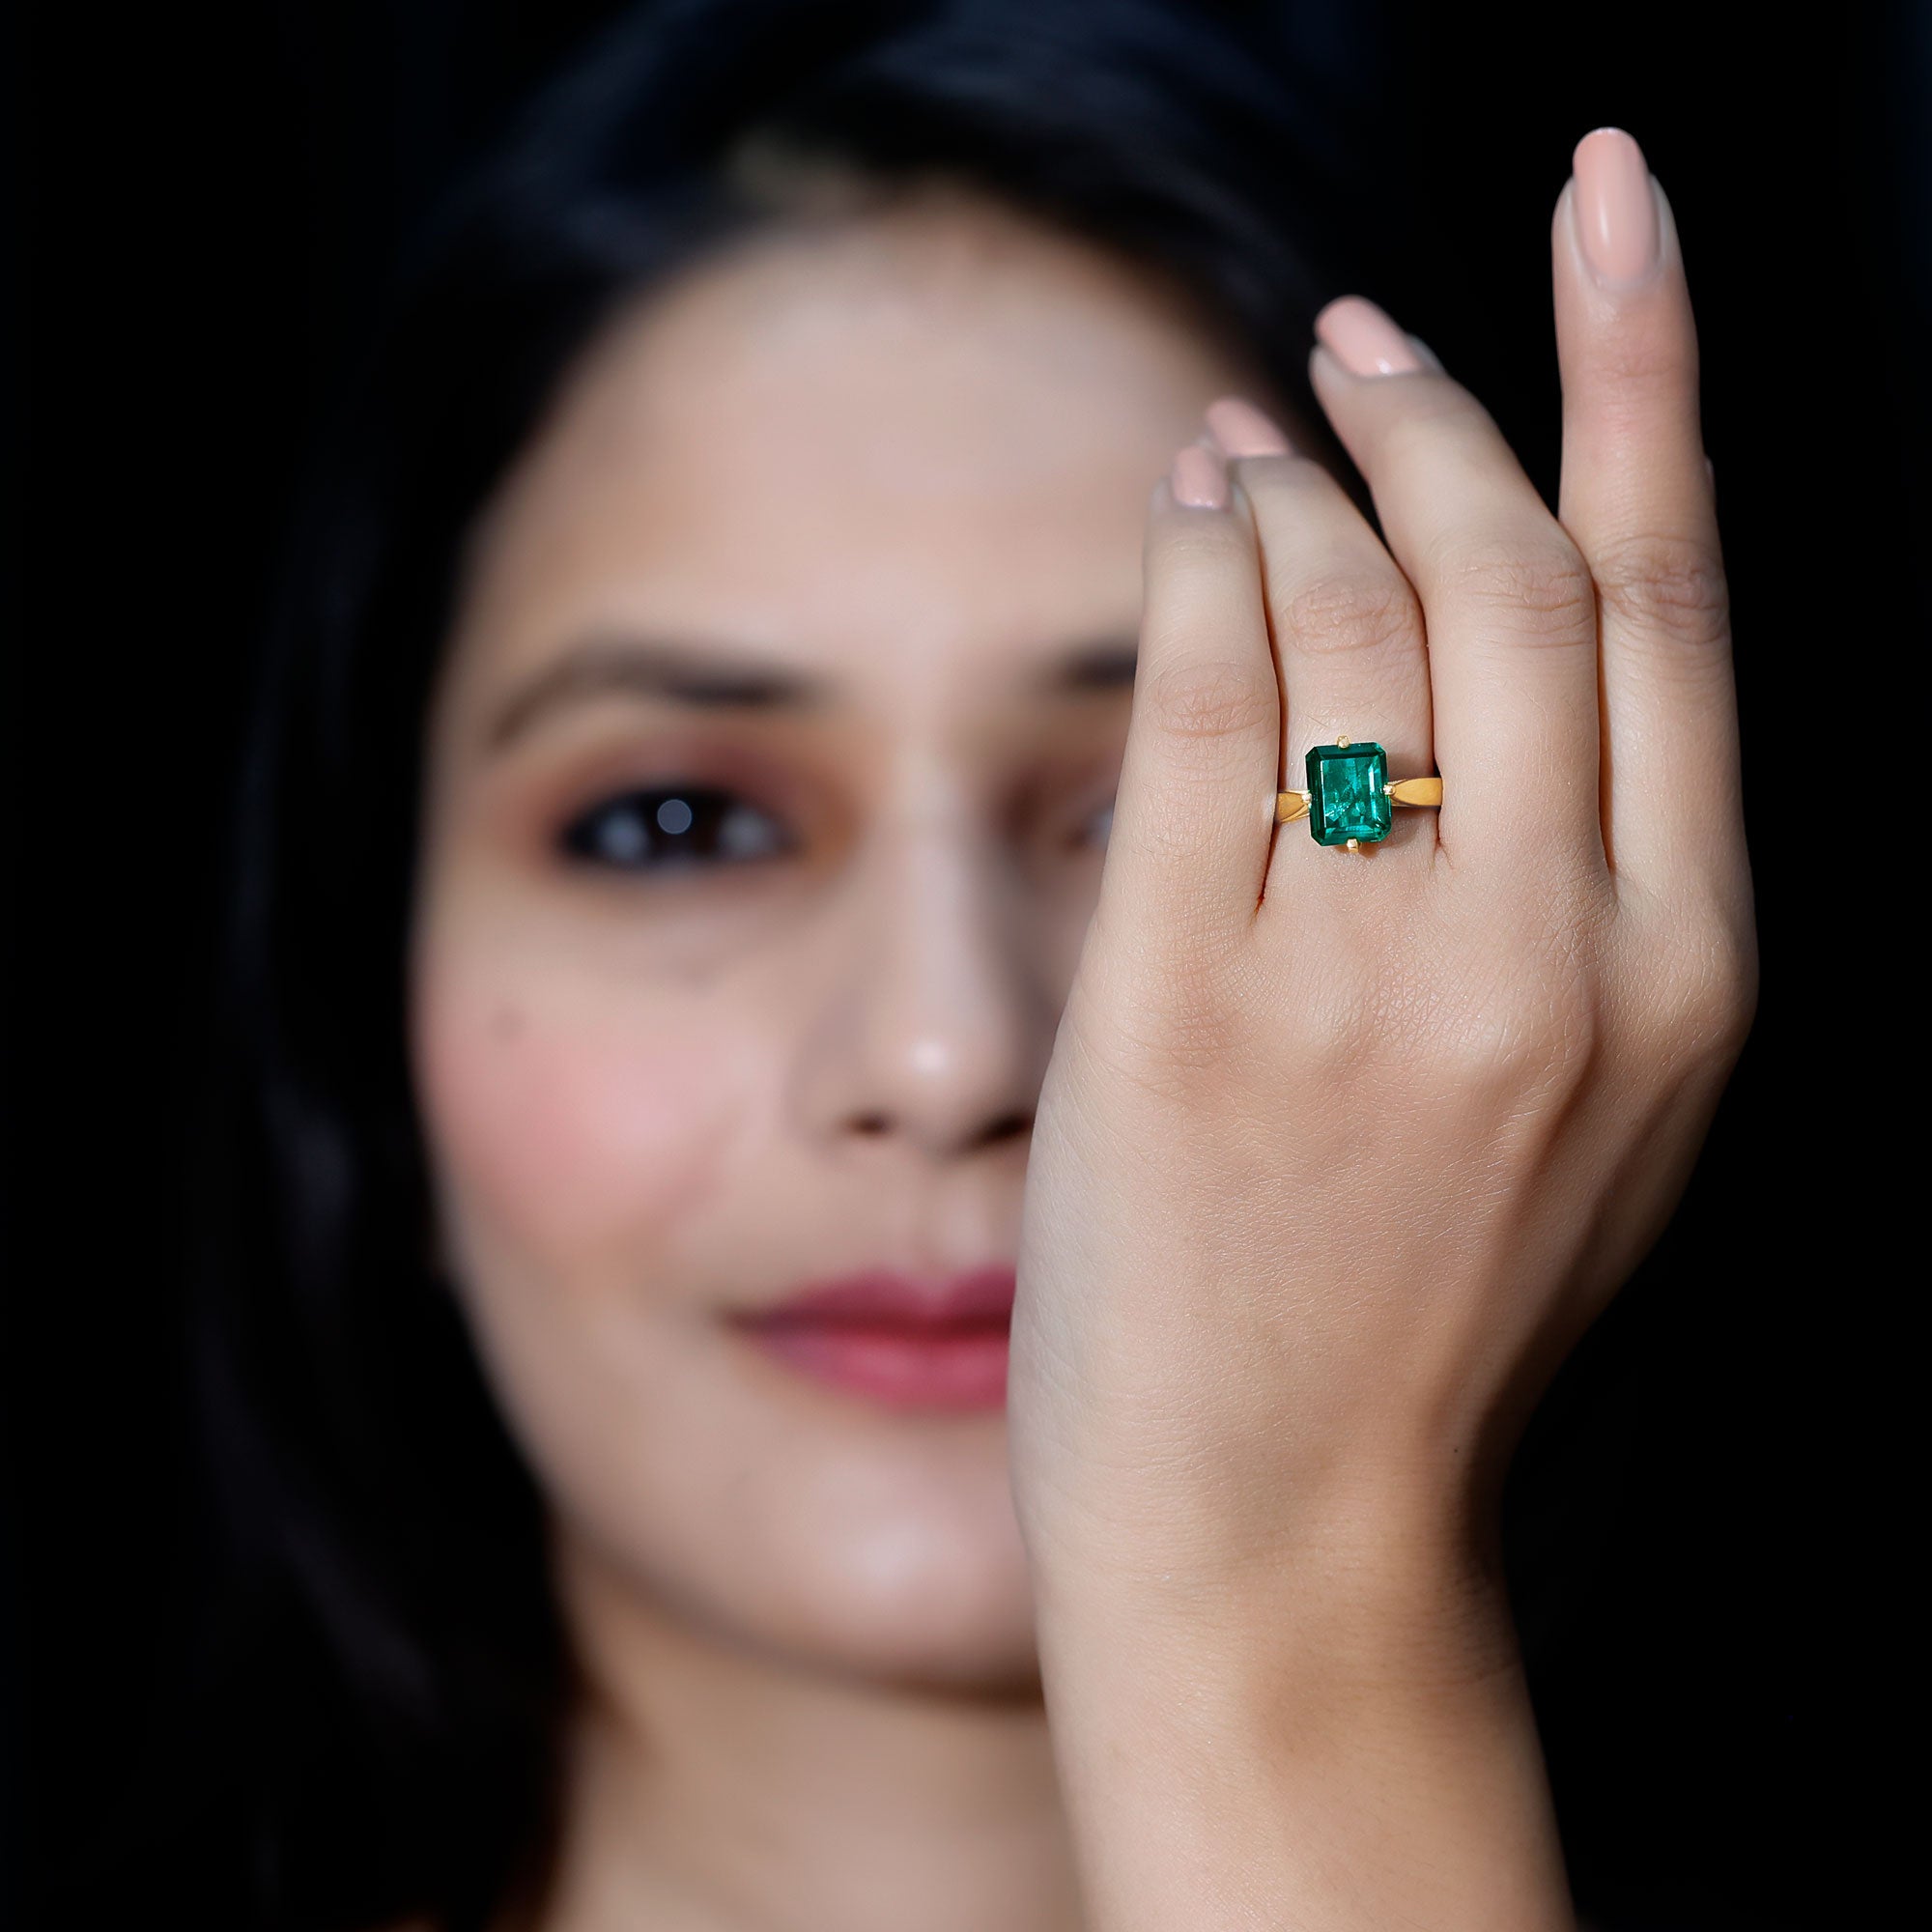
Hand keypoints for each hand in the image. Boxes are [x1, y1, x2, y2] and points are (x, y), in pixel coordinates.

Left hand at [1007, 131, 1754, 1927]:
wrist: (1292, 1539)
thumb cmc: (1429, 1325)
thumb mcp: (1595, 1105)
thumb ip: (1578, 885)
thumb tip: (1483, 645)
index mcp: (1686, 971)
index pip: (1675, 598)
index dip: (1642, 370)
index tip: (1613, 218)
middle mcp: (1551, 951)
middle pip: (1517, 567)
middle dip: (1449, 404)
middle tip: (1369, 336)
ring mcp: (1365, 980)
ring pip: (1358, 608)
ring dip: (1310, 474)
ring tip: (1265, 424)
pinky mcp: (1183, 1012)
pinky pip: (1202, 707)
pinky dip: (1201, 570)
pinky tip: (1191, 508)